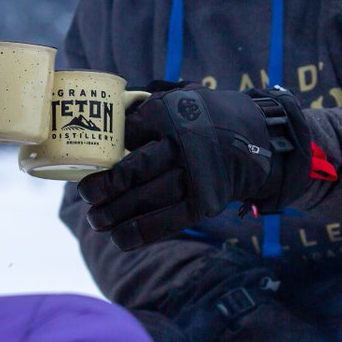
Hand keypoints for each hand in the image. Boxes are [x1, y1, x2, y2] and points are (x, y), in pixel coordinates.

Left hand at [78, 85, 311, 249]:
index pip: (128, 132)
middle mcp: (182, 145)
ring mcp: (195, 175)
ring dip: (118, 213)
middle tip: (86, 195)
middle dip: (106, 186)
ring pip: (149, 198)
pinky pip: (169, 221)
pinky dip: (142, 232)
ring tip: (96, 221)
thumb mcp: (175, 103)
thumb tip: (96, 125)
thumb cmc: (199, 121)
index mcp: (169, 115)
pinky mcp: (204, 202)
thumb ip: (141, 113)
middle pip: (136, 169)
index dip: (105, 148)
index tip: (86, 160)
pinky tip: (119, 239)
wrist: (254, 139)